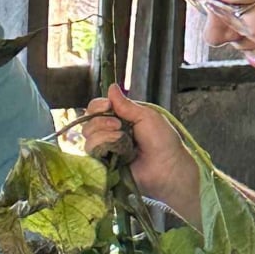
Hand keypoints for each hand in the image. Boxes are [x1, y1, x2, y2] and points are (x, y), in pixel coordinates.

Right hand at [82, 84, 198, 219]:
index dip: (97, 106)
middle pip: (88, 121)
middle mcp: (109, 133)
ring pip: (88, 135)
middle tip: (118, 125)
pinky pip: (90, 151)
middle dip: (101, 120)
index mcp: (119, 118)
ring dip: (103, 134)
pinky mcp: (103, 163)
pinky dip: (102, 145)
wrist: (167, 167)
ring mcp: (106, 149)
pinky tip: (116, 148)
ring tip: (121, 138)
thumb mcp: (146, 116)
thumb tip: (111, 87)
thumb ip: (125, 104)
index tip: (107, 106)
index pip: (96, 108)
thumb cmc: (162, 141)